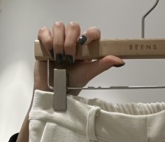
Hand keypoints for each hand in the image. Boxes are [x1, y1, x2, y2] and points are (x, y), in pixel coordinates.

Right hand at [15, 23, 123, 141]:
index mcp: (84, 47)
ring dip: (59, 42)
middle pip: (73, 26)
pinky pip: (44, 31)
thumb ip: (103, 64)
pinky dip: (47, 40)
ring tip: (59, 58)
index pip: (91, 31)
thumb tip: (120, 60)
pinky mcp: (44, 42)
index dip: (90, 34)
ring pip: (59, 26)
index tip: (85, 43)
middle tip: (70, 58)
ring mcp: (57, 40)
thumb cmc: (71, 84)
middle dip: (71, 41)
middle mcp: (71, 40)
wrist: (54, 92)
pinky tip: (50, 53)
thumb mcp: (89, 73)